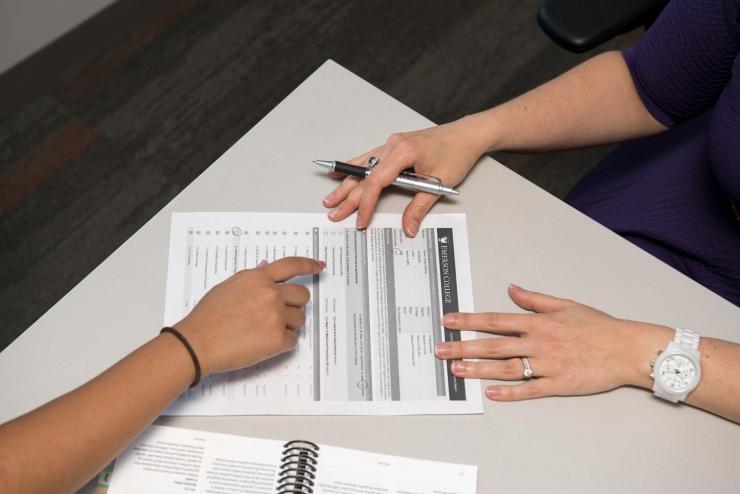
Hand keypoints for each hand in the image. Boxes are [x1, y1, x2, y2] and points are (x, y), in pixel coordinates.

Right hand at [173, 257, 324, 375]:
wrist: (198, 342)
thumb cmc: (208, 316)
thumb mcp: (228, 287)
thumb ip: (251, 278)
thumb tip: (267, 268)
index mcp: (258, 278)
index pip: (292, 265)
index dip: (309, 265)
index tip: (319, 266)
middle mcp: (271, 294)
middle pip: (302, 295)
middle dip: (295, 304)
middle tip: (279, 314)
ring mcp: (276, 316)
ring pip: (300, 319)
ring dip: (288, 325)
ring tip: (264, 331)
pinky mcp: (278, 339)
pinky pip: (293, 340)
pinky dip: (282, 344)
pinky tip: (263, 344)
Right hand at [322, 118, 486, 235]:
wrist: (467, 134)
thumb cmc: (457, 153)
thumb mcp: (440, 183)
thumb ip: (420, 207)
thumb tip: (408, 228)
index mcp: (404, 152)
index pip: (376, 182)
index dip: (366, 204)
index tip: (361, 221)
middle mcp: (393, 145)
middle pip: (364, 175)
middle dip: (347, 196)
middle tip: (333, 213)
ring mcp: (392, 144)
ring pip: (362, 166)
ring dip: (346, 182)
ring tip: (330, 197)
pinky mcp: (394, 145)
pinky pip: (369, 158)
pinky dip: (354, 168)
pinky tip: (340, 172)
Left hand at [435, 285, 672, 400]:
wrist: (627, 349)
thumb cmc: (598, 327)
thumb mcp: (565, 305)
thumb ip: (535, 299)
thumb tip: (511, 289)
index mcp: (538, 322)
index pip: (495, 320)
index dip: (469, 320)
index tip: (448, 320)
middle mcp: (538, 343)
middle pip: (493, 345)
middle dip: (463, 347)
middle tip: (440, 350)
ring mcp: (547, 365)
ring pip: (506, 368)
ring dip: (478, 370)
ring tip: (456, 370)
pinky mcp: (558, 384)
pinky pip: (529, 390)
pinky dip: (509, 393)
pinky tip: (490, 394)